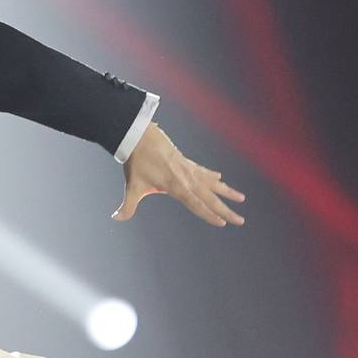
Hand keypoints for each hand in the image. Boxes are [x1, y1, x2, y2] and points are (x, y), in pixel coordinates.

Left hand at [113, 124, 244, 226]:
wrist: (139, 135)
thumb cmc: (136, 161)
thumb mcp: (132, 186)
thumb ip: (127, 206)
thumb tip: (116, 218)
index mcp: (175, 186)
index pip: (196, 204)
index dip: (209, 214)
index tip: (222, 223)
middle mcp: (186, 178)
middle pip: (210, 197)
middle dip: (226, 210)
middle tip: (240, 220)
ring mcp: (188, 168)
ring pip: (212, 183)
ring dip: (226, 191)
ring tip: (241, 198)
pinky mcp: (185, 161)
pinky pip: (203, 171)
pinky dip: (212, 176)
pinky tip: (220, 178)